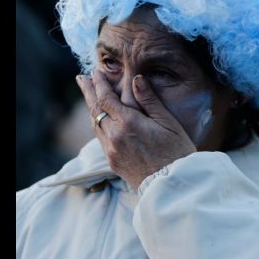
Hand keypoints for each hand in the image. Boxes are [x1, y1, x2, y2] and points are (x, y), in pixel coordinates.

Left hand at [76, 70, 196, 188]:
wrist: (172, 187)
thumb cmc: (178, 153)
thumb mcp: (169, 123)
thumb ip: (150, 100)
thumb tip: (136, 79)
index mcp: (129, 123)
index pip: (105, 98)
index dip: (99, 83)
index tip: (95, 72)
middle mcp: (115, 136)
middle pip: (95, 110)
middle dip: (88, 92)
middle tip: (81, 78)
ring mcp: (111, 151)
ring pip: (95, 125)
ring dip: (92, 108)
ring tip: (89, 96)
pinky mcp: (113, 163)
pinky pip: (100, 138)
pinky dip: (98, 124)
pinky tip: (100, 120)